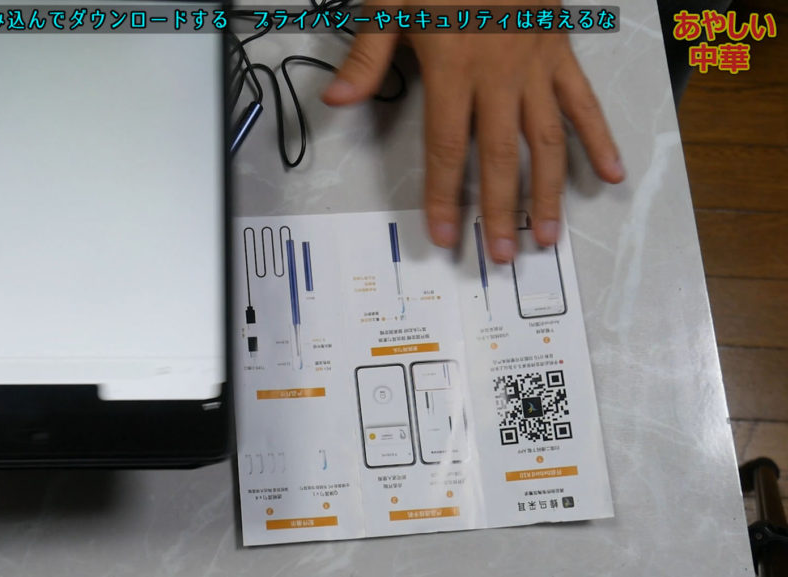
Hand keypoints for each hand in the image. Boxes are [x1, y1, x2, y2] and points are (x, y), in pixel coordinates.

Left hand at [322, 1, 623, 262]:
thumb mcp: (390, 2)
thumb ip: (368, 55)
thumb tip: (337, 99)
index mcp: (454, 67)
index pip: (446, 147)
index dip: (445, 195)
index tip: (447, 235)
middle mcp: (498, 74)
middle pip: (499, 156)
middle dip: (500, 210)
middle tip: (503, 254)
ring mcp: (535, 66)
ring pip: (545, 139)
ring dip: (548, 190)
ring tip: (550, 234)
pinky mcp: (560, 52)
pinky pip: (583, 101)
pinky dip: (598, 137)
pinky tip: (609, 172)